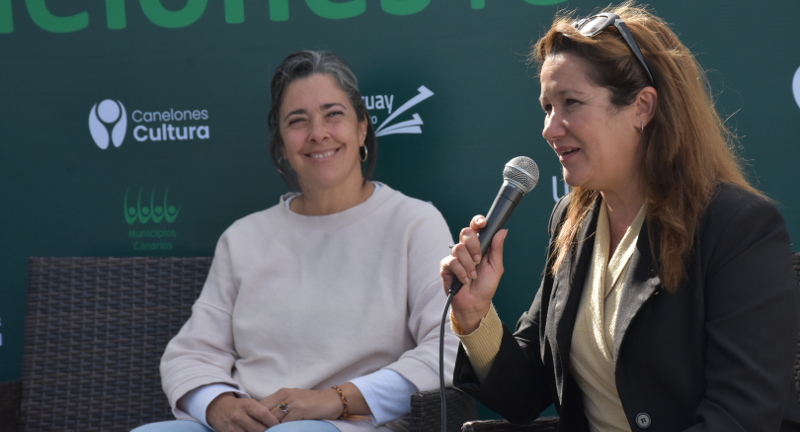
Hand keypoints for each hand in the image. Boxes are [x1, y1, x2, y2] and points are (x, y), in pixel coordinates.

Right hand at [206, 392, 277, 431]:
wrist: (219, 409)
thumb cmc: (241, 407)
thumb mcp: (251, 404)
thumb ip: (263, 412)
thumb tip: (280, 422)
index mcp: (247, 405)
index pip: (263, 414)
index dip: (273, 421)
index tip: (281, 425)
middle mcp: (239, 416)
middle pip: (259, 429)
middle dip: (269, 431)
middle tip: (277, 431)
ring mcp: (233, 427)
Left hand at [260, 387, 346, 422]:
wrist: (333, 400)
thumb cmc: (313, 403)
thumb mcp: (294, 401)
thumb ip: (280, 407)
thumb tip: (264, 419)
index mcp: (282, 392)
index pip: (261, 405)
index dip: (257, 417)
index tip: (256, 427)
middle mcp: (285, 395)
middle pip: (265, 412)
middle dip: (262, 424)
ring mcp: (293, 401)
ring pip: (274, 418)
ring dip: (271, 428)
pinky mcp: (300, 409)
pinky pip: (286, 422)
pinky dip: (283, 429)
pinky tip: (283, 431)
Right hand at [440, 215, 506, 333]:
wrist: (475, 303)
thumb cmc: (485, 286)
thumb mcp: (496, 267)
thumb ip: (497, 248)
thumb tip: (502, 231)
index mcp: (478, 246)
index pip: (475, 228)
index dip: (477, 221)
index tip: (482, 223)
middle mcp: (465, 249)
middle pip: (465, 232)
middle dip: (474, 246)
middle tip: (479, 260)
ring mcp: (455, 257)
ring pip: (459, 248)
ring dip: (469, 264)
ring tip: (473, 275)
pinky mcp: (446, 266)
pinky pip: (452, 262)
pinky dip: (461, 272)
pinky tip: (464, 280)